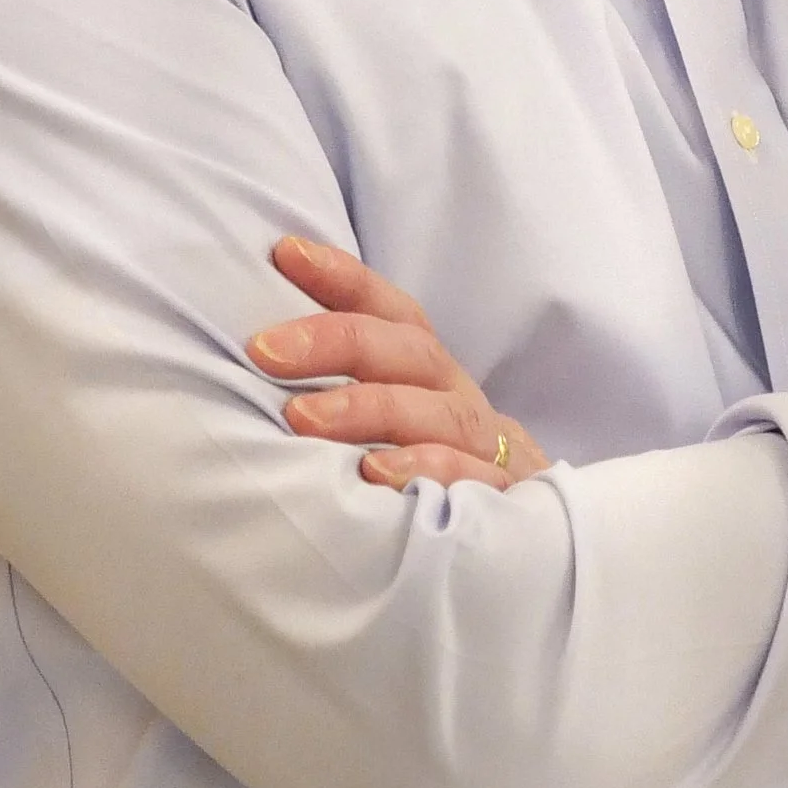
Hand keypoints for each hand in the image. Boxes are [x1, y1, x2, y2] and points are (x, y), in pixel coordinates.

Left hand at [248, 238, 549, 492]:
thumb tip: (259, 354)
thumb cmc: (435, 469)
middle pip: (407, 352)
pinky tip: (375, 474)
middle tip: (265, 350)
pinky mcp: (503, 499)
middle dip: (337, 342)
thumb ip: (347, 388)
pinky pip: (471, 480)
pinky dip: (426, 470)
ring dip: (368, 409)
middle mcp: (458, 399)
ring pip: (437, 413)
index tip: (286, 253)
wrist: (528, 534)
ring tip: (302, 418)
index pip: (391, 311)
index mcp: (431, 373)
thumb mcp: (397, 421)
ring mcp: (486, 448)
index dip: (342, 278)